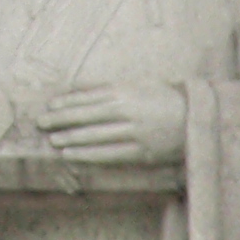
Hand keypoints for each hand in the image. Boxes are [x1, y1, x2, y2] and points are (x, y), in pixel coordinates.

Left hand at [39, 83, 187, 163]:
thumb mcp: (139, 84)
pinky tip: (72, 155)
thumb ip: (109, 87)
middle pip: (86, 115)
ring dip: (71, 138)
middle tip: (40, 123)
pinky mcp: (141, 152)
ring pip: (94, 136)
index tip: (49, 106)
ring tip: (53, 141)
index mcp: (126, 91)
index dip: (66, 102)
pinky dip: (87, 155)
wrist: (199, 119)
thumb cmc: (167, 99)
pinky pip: (108, 154)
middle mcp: (127, 111)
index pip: (88, 97)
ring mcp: (134, 133)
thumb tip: (78, 88)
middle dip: (61, 120)